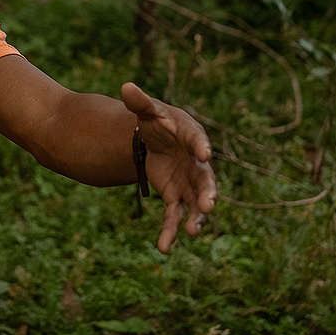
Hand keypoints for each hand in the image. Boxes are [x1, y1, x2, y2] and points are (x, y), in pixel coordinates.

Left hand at [120, 83, 216, 253]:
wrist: (155, 138)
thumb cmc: (156, 121)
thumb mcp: (147, 110)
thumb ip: (139, 102)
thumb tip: (126, 87)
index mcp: (191, 135)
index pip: (198, 140)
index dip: (201, 146)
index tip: (204, 154)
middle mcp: (195, 162)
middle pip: (205, 179)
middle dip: (208, 192)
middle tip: (210, 204)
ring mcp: (187, 182)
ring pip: (194, 203)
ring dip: (195, 218)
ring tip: (193, 232)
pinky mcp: (175, 196)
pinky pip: (175, 216)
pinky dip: (170, 231)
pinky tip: (163, 247)